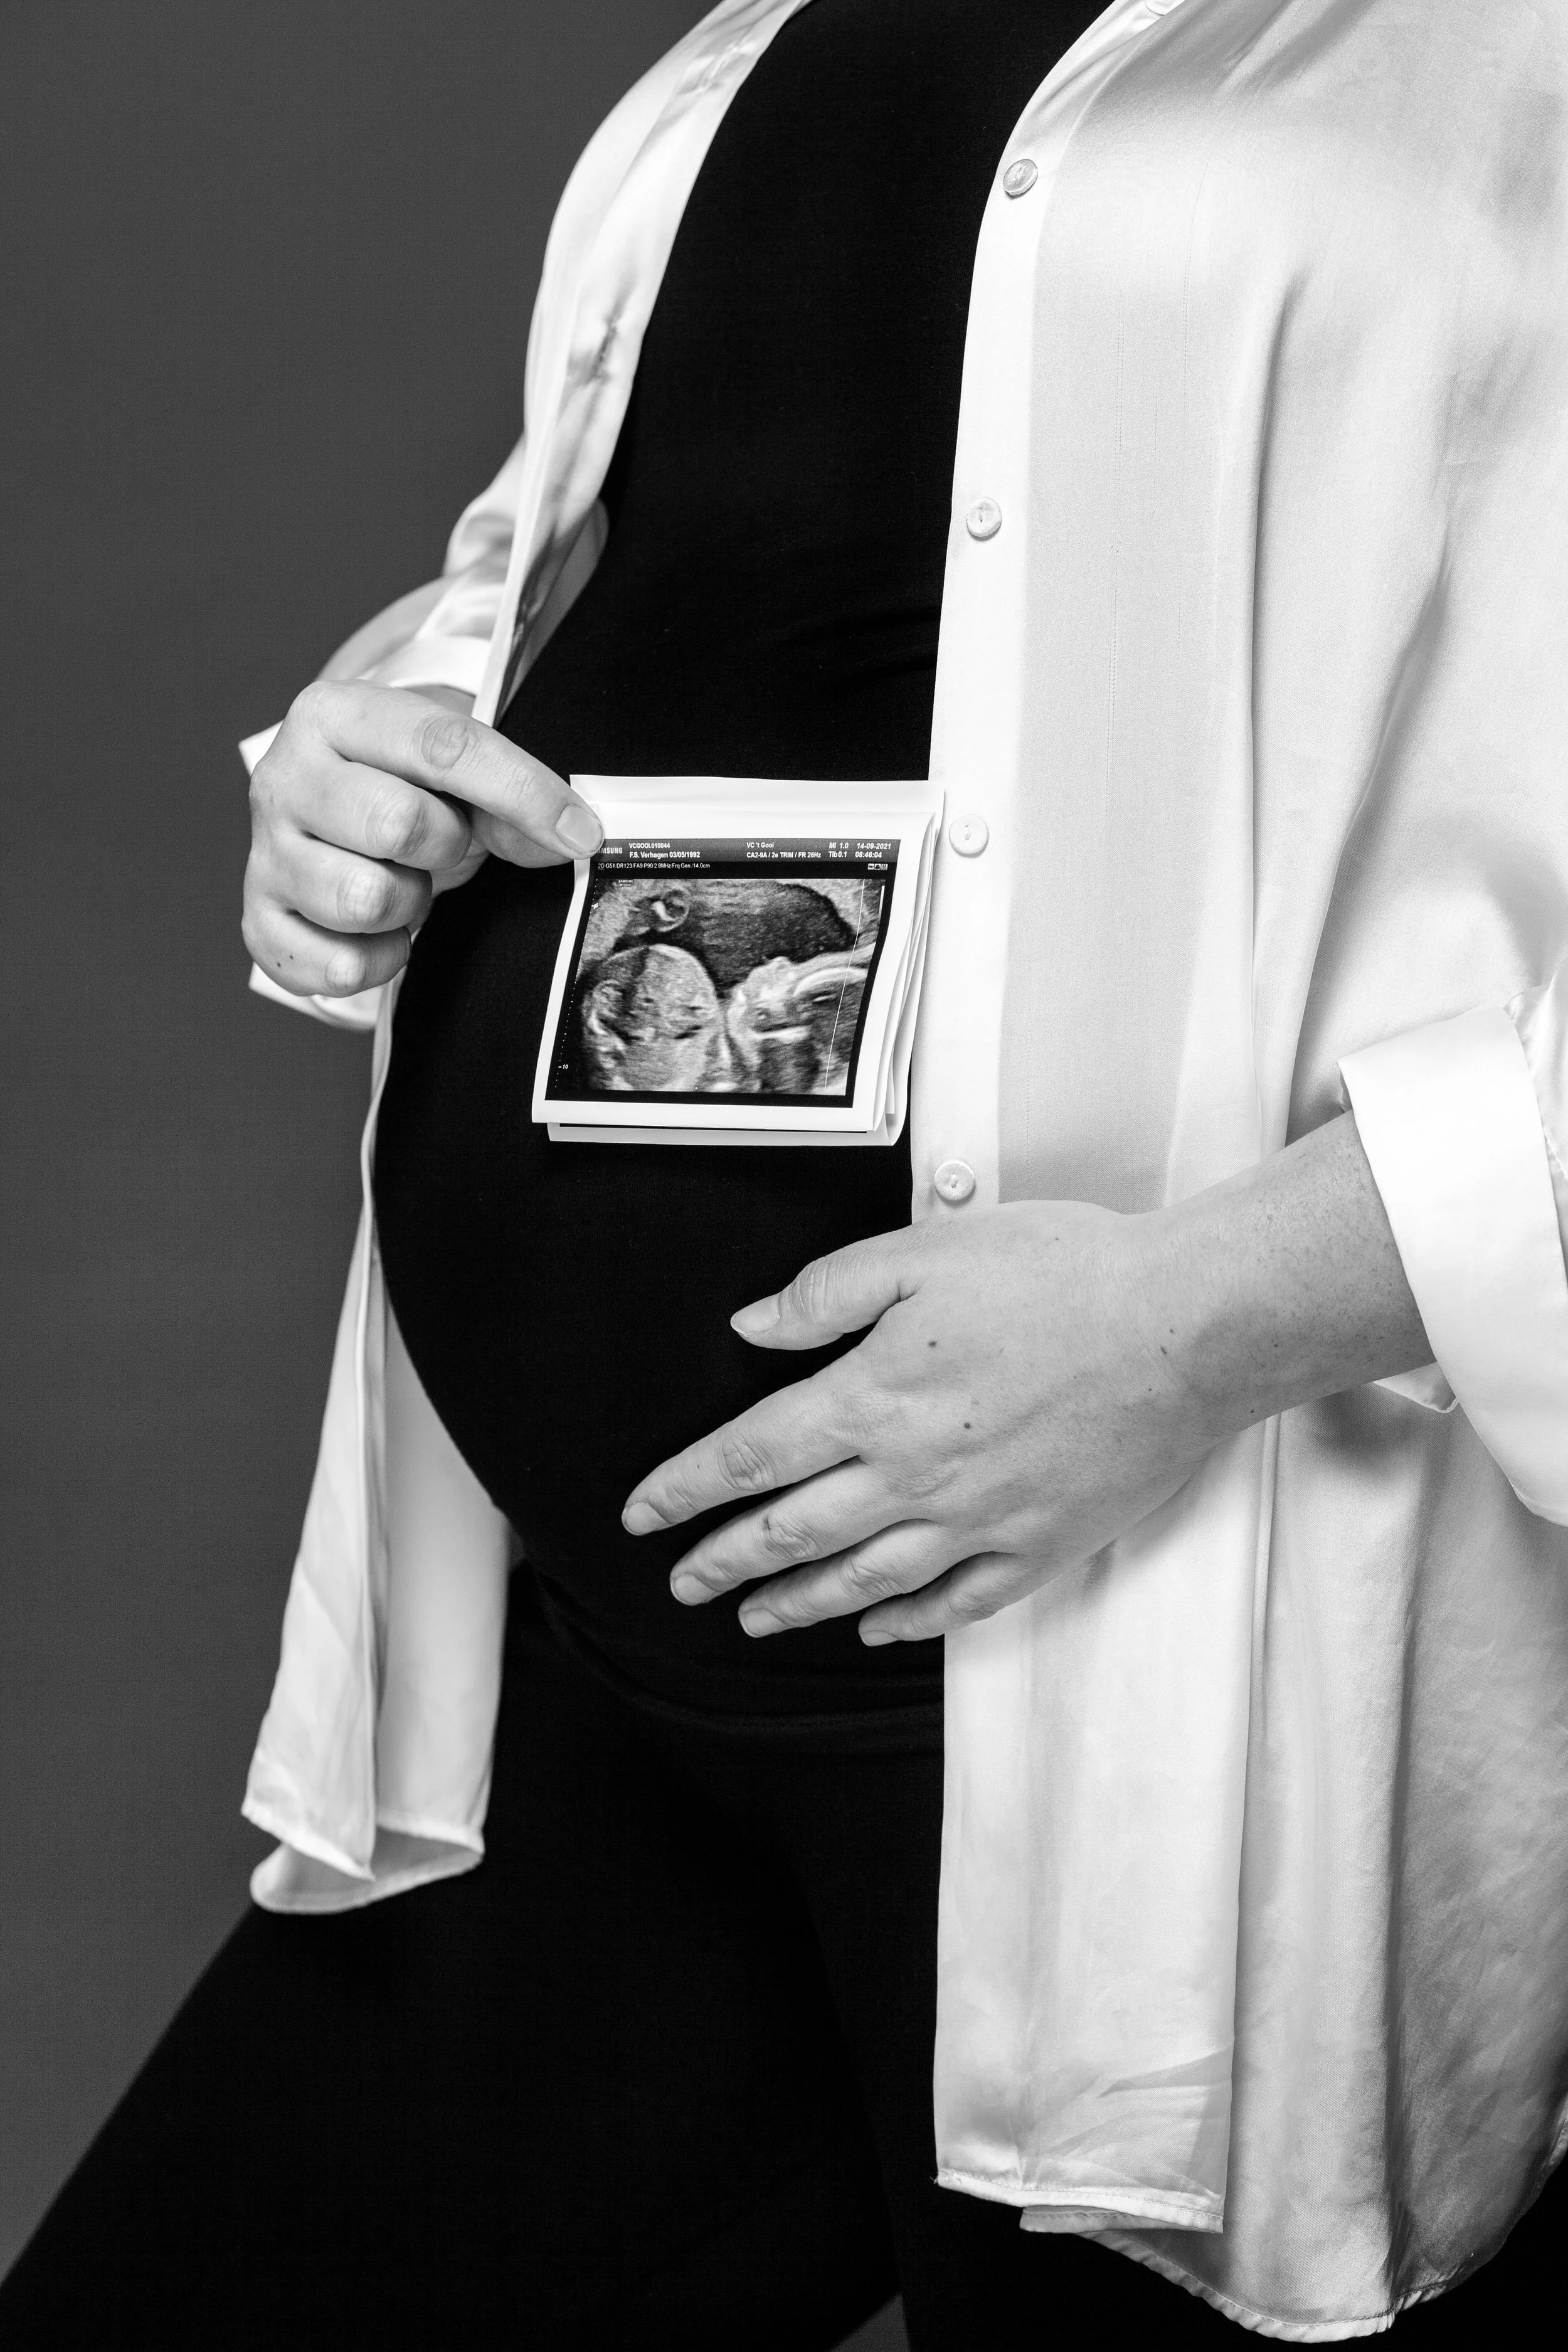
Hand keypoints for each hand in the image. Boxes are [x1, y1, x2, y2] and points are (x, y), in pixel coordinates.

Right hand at [242, 679, 602, 998]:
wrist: (327, 824)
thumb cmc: (396, 792)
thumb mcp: (452, 779)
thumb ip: (510, 802)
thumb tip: (571, 836)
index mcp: (333, 715)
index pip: (441, 747)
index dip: (522, 792)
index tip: (580, 833)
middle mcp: (283, 777)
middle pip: (396, 824)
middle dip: (444, 847)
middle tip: (441, 846)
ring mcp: (265, 853)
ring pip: (363, 899)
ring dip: (406, 903)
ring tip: (401, 881)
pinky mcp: (259, 923)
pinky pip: (338, 967)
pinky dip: (376, 960)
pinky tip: (376, 931)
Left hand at [623, 1199, 1221, 1642]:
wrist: (1188, 1327)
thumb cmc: (1064, 1275)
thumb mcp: (924, 1251)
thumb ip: (827, 1292)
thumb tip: (750, 1326)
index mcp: (874, 1398)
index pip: (749, 1456)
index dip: (684, 1489)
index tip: (640, 1515)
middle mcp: (912, 1475)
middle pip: (792, 1532)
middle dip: (722, 1563)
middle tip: (680, 1584)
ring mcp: (978, 1520)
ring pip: (863, 1580)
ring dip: (796, 1603)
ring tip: (753, 1620)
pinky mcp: (1042, 1543)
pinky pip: (958, 1602)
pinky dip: (908, 1622)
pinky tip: (878, 1629)